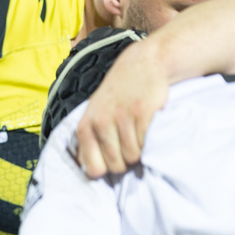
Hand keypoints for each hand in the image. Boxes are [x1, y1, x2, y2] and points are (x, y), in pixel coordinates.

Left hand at [75, 41, 166, 178]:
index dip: (105, 169)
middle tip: (130, 142)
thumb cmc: (118, 94)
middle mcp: (100, 123)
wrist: (142, 64)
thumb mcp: (95, 114)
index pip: (93, 169)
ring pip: (133, 157)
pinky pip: (146, 144)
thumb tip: (89, 170)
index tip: (113, 159)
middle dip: (125, 160)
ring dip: (139, 151)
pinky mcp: (142, 113)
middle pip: (116, 166)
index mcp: (85, 127)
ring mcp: (121, 118)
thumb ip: (90, 140)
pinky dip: (149, 141)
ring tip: (138, 133)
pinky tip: (147, 127)